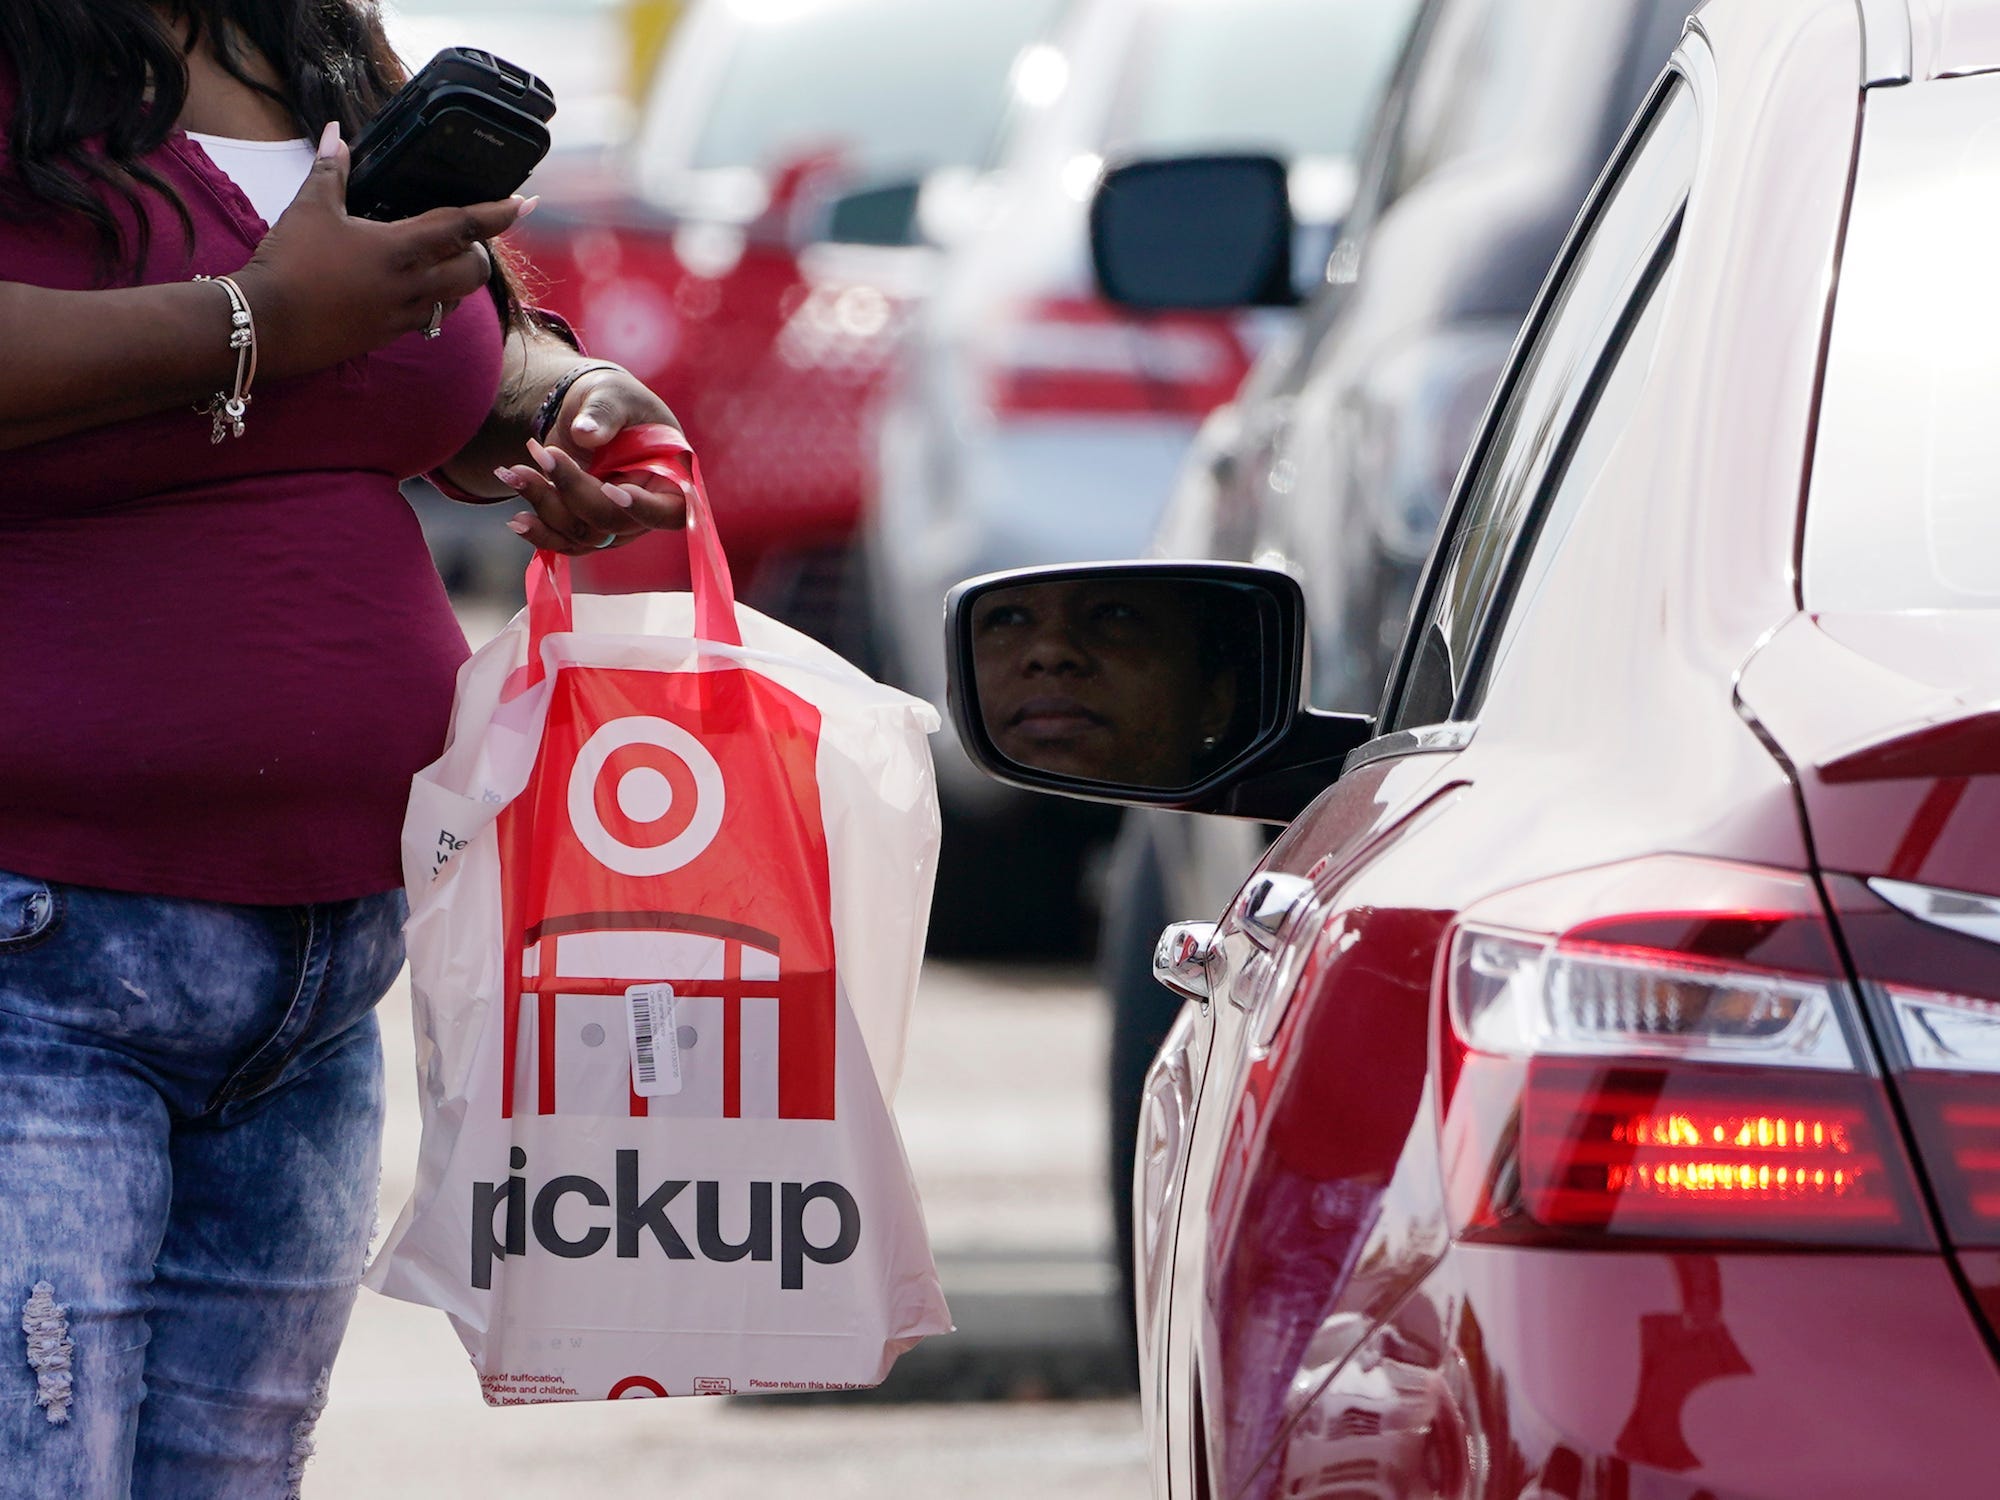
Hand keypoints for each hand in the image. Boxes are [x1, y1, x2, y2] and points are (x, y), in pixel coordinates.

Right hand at [230, 122, 525, 379]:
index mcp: (400, 249)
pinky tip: (415, 290)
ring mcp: (404, 315)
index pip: (462, 227)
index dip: (497, 214)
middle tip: (467, 238)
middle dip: (480, 253)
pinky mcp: (389, 335)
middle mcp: (412, 285)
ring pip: (456, 299)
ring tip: (442, 262)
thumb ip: (332, 170)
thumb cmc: (290, 265)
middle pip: (474, 270)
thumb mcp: (309, 208)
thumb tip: (338, 133)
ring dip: (459, 280)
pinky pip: (429, 318)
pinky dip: (434, 302)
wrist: (268, 326)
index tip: (525, 203)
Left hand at [494, 367, 687, 553]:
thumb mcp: (613, 395)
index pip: (670, 511)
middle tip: (542, 452)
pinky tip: (516, 521)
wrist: (587, 413)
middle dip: (574, 492)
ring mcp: (616, 526)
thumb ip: (603, 412)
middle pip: (614, 522)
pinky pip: (565, 542)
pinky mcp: (586, 528)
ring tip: (511, 472)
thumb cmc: (613, 400)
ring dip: (545, 506)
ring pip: (583, 534)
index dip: (644, 508)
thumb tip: (585, 433)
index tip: (613, 489)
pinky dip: (539, 533)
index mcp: (671, 479)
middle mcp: (646, 511)